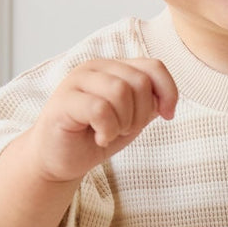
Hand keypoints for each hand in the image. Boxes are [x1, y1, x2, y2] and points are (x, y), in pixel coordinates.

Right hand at [30, 57, 178, 182]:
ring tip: (109, 132)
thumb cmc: (93, 137)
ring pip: (120, 92)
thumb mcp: (131, 119)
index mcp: (114, 68)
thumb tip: (166, 98)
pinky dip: (107, 130)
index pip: (153, 67)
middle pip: (139, 81)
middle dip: (140, 114)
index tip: (167, 115)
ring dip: (122, 122)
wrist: (59, 160)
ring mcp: (77, 80)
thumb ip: (148, 103)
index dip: (168, 92)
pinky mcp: (64, 100)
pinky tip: (99, 138)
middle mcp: (95, 68)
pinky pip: (100, 109)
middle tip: (123, 130)